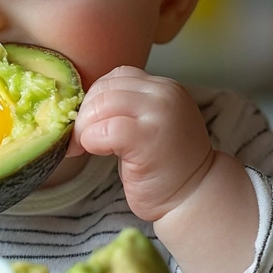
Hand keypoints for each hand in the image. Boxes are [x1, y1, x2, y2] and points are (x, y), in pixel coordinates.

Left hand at [71, 67, 216, 222]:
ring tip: (84, 147)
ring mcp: (158, 113)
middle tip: (78, 139)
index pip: (117, 76)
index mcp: (165, 87)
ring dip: (83, 128)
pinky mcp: (148, 137)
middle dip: (84, 114)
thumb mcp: (149, 124)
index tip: (89, 122)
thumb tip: (83, 105)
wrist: (194, 196)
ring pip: (101, 105)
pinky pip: (104, 129)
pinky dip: (90, 141)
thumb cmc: (165, 166)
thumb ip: (127, 108)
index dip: (95, 97)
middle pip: (105, 89)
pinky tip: (96, 153)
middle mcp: (164, 94)